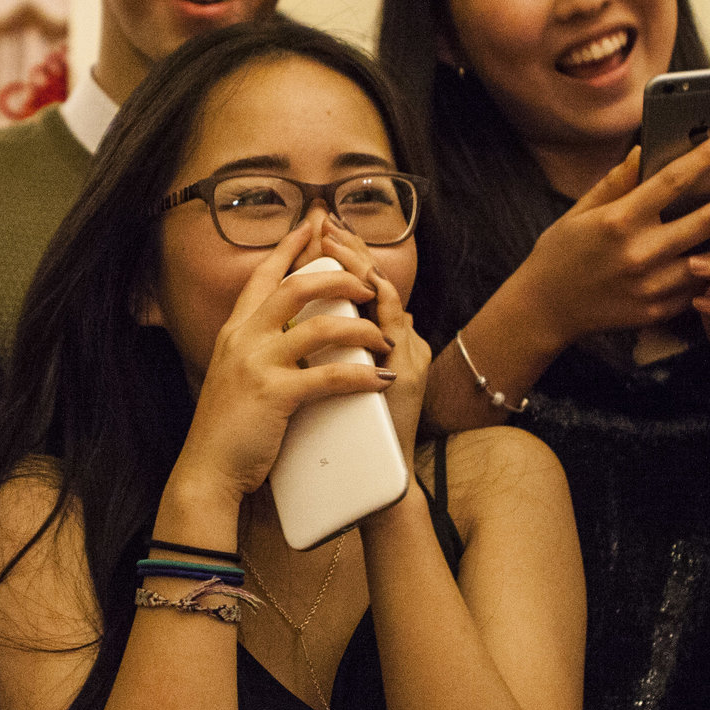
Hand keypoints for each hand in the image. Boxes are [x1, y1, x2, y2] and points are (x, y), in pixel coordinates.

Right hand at [166, 210, 397, 510]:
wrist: (207, 470)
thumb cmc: (226, 428)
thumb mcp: (234, 374)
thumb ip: (257, 348)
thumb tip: (289, 333)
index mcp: (234, 331)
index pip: (263, 275)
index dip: (290, 246)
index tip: (314, 223)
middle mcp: (242, 339)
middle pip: (296, 287)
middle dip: (338, 277)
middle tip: (369, 280)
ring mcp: (257, 364)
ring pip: (320, 327)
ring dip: (360, 329)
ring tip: (384, 335)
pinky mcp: (274, 395)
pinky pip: (329, 376)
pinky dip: (361, 376)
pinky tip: (382, 378)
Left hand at [314, 220, 429, 460]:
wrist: (370, 489)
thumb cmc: (346, 444)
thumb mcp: (327, 392)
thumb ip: (325, 361)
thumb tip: (305, 338)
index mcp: (373, 345)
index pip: (356, 288)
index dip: (338, 255)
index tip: (313, 227)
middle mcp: (394, 343)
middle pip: (373, 279)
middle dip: (347, 247)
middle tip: (324, 219)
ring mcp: (404, 356)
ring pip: (385, 292)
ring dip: (358, 263)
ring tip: (334, 240)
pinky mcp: (405, 373)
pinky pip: (392, 322)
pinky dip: (375, 295)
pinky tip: (361, 279)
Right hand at [511, 132, 709, 344]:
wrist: (545, 310)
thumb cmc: (561, 252)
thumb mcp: (580, 210)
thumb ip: (617, 181)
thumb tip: (647, 149)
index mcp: (618, 221)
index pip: (673, 181)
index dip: (705, 158)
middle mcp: (639, 253)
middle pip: (704, 221)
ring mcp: (651, 286)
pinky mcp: (658, 310)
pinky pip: (698, 286)